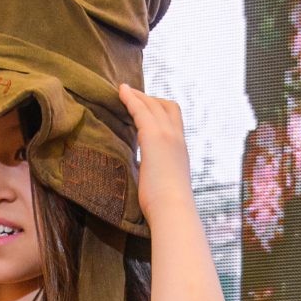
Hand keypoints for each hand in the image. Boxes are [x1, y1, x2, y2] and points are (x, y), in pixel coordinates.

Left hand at [118, 83, 192, 216]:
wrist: (173, 210)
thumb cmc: (166, 207)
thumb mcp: (164, 184)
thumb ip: (156, 173)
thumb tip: (147, 176)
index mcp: (181, 151)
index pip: (174, 120)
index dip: (160, 110)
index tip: (145, 107)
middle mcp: (177, 139)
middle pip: (165, 107)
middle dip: (148, 99)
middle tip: (131, 94)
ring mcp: (167, 136)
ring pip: (152, 106)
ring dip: (137, 96)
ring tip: (122, 90)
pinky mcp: (154, 138)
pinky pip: (140, 111)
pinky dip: (130, 100)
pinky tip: (120, 93)